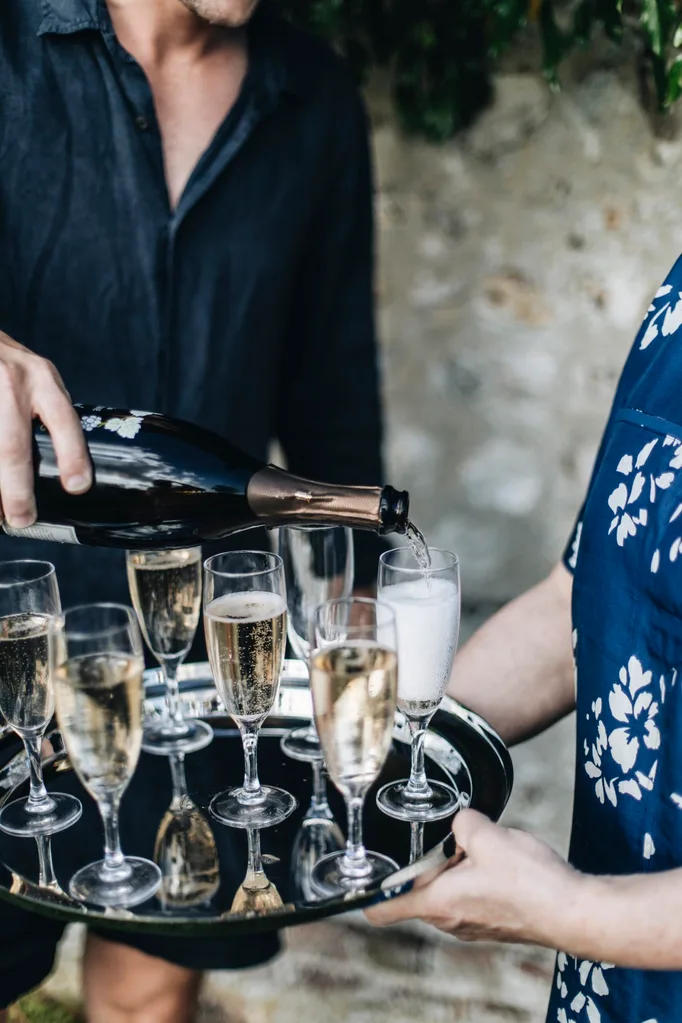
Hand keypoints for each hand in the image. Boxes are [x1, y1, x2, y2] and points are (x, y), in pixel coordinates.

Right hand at [0, 332, 90, 526]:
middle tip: (23, 518)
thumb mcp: (36, 375)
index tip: (77, 486)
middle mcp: (12, 383)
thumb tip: (65, 469)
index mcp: (42, 380)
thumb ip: (48, 409)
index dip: (72, 455)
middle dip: (17, 489)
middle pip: (12, 446)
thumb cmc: (6, 363)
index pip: (64, 420)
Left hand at [367, 809, 579, 947]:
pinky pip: (471, 894)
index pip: (381, 910)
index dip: (366, 891)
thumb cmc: (531, 883)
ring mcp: (471, 925)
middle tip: (446, 838)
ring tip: (480, 847)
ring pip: (447, 888)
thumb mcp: (487, 834)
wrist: (574, 911)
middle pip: (417, 889)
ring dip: (456, 866)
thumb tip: (459, 821)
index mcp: (436, 902)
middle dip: (427, 860)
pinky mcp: (492, 921)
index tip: (363, 872)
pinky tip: (500, 860)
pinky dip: (477, 875)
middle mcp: (448, 920)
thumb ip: (461, 821)